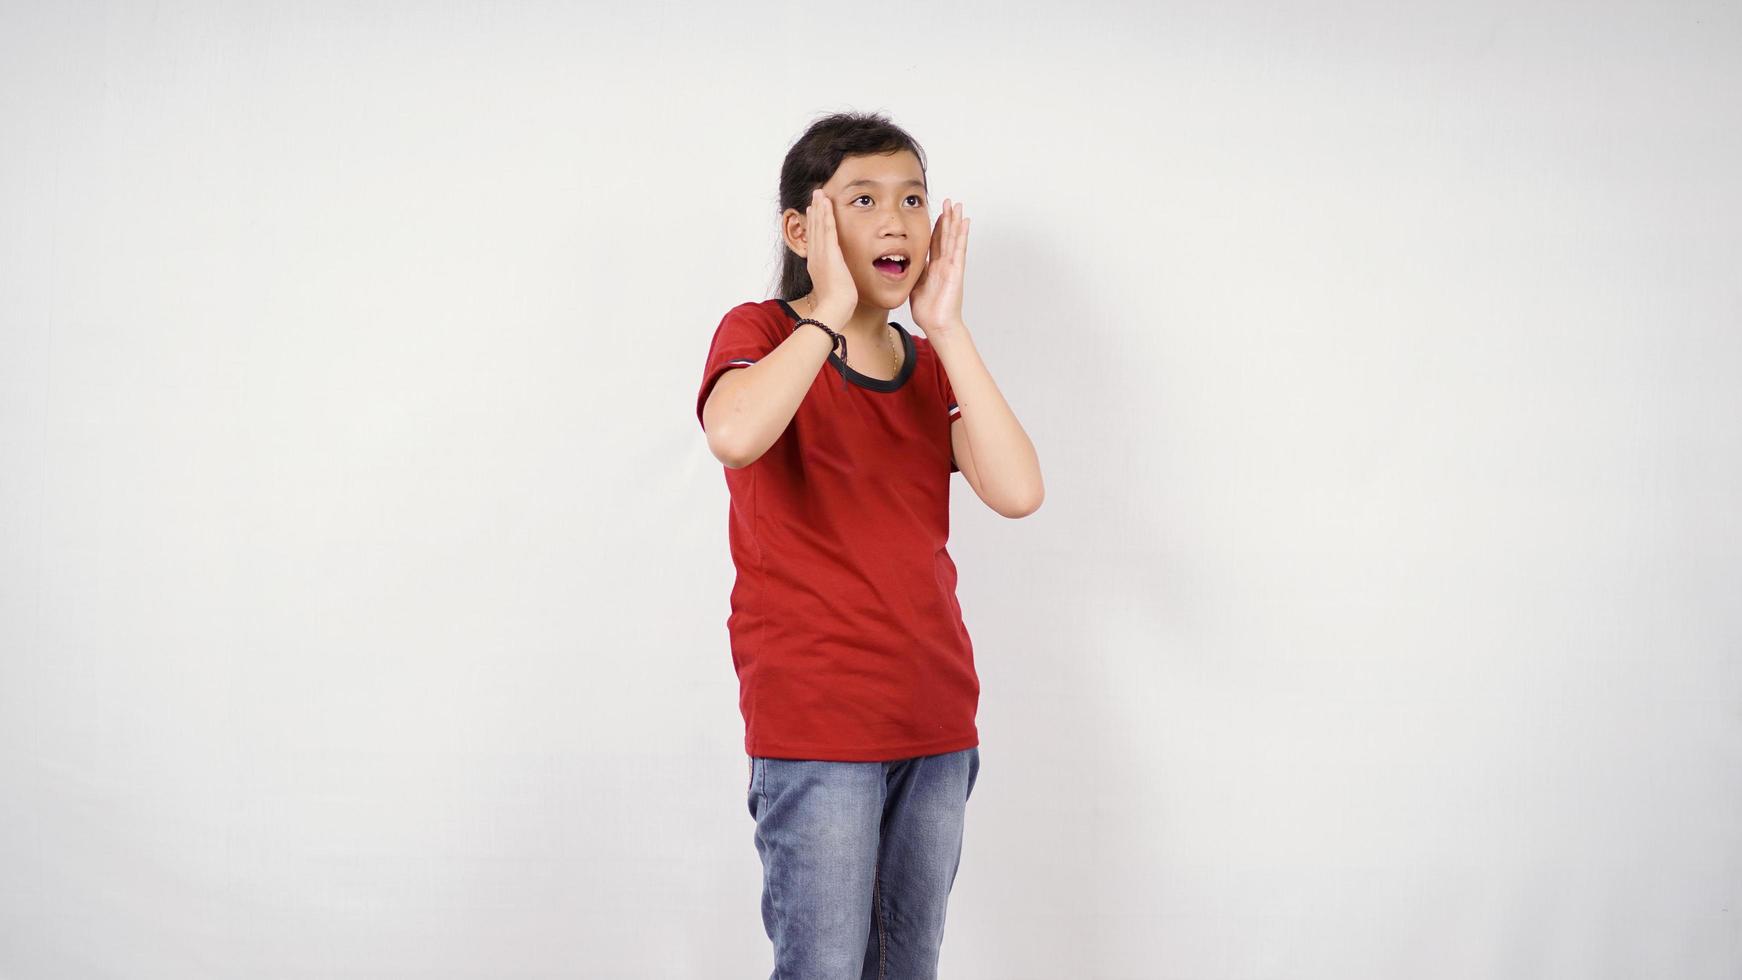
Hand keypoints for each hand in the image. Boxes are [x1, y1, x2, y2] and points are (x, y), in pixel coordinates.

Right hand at [804, 189, 857, 321]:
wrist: (833, 309)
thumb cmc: (835, 305)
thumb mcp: (832, 291)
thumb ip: (833, 282)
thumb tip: (836, 283)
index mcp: (816, 265)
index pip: (814, 240)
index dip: (813, 224)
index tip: (813, 212)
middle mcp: (815, 257)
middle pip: (813, 229)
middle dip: (814, 211)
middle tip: (814, 196)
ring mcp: (821, 254)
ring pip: (819, 226)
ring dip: (819, 208)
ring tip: (819, 193)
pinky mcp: (830, 253)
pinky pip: (828, 229)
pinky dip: (826, 214)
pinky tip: (826, 203)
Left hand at [909, 198, 967, 335]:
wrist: (937, 325)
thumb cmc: (928, 311)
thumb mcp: (914, 287)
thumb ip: (913, 274)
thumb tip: (902, 265)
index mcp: (934, 268)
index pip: (936, 242)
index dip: (937, 227)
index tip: (938, 213)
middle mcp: (944, 264)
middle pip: (946, 236)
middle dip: (947, 219)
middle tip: (949, 202)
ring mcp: (952, 266)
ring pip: (954, 239)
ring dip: (956, 221)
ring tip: (958, 206)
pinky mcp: (956, 271)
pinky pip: (959, 249)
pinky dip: (962, 235)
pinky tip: (965, 222)